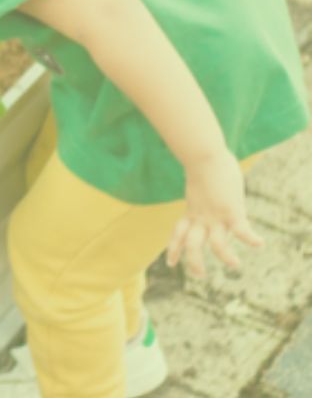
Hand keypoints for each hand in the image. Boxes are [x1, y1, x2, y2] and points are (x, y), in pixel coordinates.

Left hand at [167, 152, 262, 276]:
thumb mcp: (199, 184)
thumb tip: (207, 182)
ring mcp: (216, 216)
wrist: (202, 154)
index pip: (179, 234)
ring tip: (235, 264)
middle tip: (199, 275)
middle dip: (195, 262)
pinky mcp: (232, 211)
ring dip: (226, 257)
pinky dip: (251, 239)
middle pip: (193, 245)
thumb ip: (203, 192)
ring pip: (217, 245)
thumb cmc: (203, 162)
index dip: (174, 249)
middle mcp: (202, 217)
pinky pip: (242, 231)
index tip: (171, 263)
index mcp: (192, 211)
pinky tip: (259, 243)